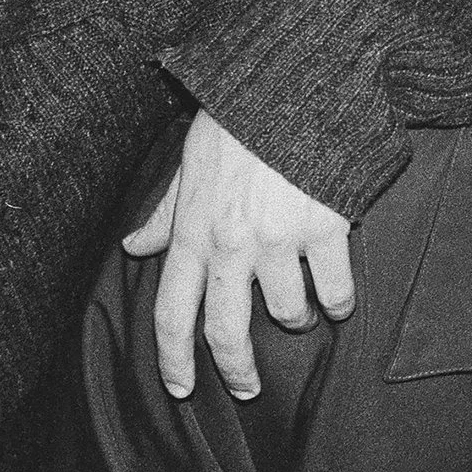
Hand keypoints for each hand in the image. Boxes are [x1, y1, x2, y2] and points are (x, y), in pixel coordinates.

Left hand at [122, 111, 355, 399]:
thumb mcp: (189, 165)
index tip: (181, 388)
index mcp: (194, 231)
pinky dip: (338, 303)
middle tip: (245, 389)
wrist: (294, 81)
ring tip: (302, 311)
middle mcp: (231, 244)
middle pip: (225, 332)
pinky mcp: (326, 228)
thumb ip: (165, 214)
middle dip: (235, 372)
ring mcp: (280, 239)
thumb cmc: (238, 121)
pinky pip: (335, 290)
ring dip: (296, 320)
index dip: (173, 361)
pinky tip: (336, 299)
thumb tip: (133, 249)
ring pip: (287, 313)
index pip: (171, 313)